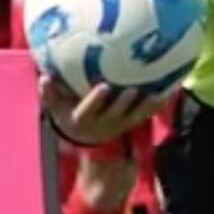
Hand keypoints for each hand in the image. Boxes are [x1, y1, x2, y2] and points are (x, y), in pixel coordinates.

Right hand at [39, 76, 168, 146]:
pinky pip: (146, 113)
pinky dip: (157, 103)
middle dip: (124, 102)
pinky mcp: (131, 122)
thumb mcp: (55, 107)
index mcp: (82, 118)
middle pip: (115, 113)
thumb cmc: (68, 113)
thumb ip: (50, 93)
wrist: (86, 136)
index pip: (89, 110)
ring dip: (145, 105)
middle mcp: (103, 123)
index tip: (103, 87)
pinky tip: (170, 89)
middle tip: (132, 88)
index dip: (96, 100)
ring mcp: (119, 124)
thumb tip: (44, 77)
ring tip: (157, 91)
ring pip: (135, 115)